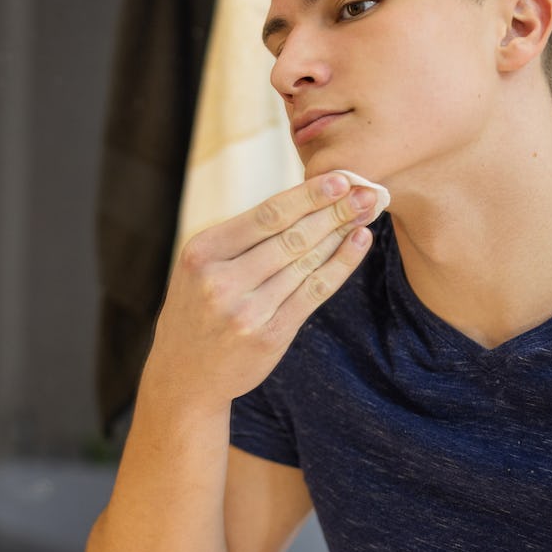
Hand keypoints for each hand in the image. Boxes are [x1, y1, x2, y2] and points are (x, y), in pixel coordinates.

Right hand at [144, 172, 376, 412]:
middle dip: (333, 210)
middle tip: (366, 191)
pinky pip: (313, 293)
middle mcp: (222, 281)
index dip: (307, 196)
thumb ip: (242, 237)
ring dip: (341, 233)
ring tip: (366, 211)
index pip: (265, 216)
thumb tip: (304, 198)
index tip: (339, 178)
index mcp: (203, 252)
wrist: (185, 373)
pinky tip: (358, 244)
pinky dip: (340, 265)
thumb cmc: (198, 307)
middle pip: (290, 237)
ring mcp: (246, 312)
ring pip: (305, 263)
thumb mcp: (201, 265)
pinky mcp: (269, 336)